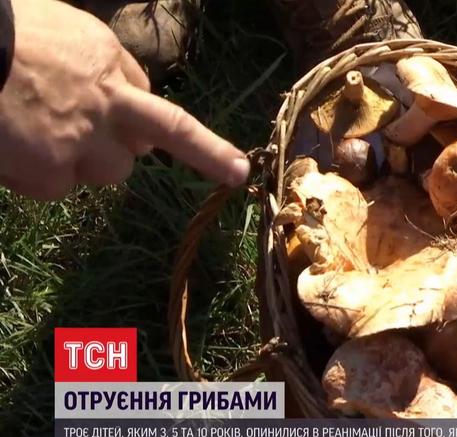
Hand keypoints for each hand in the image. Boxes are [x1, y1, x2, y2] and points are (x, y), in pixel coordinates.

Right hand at [0, 0, 249, 200]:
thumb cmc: (8, 33)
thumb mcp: (71, 33)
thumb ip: (110, 67)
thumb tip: (132, 89)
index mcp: (111, 71)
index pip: (168, 119)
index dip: (203, 147)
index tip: (237, 171)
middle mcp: (108, 110)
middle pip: (136, 152)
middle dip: (129, 148)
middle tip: (153, 147)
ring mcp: (82, 144)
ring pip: (102, 172)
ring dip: (76, 159)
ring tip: (29, 128)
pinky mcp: (52, 172)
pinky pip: (54, 187)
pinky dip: (33, 174)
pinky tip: (9, 144)